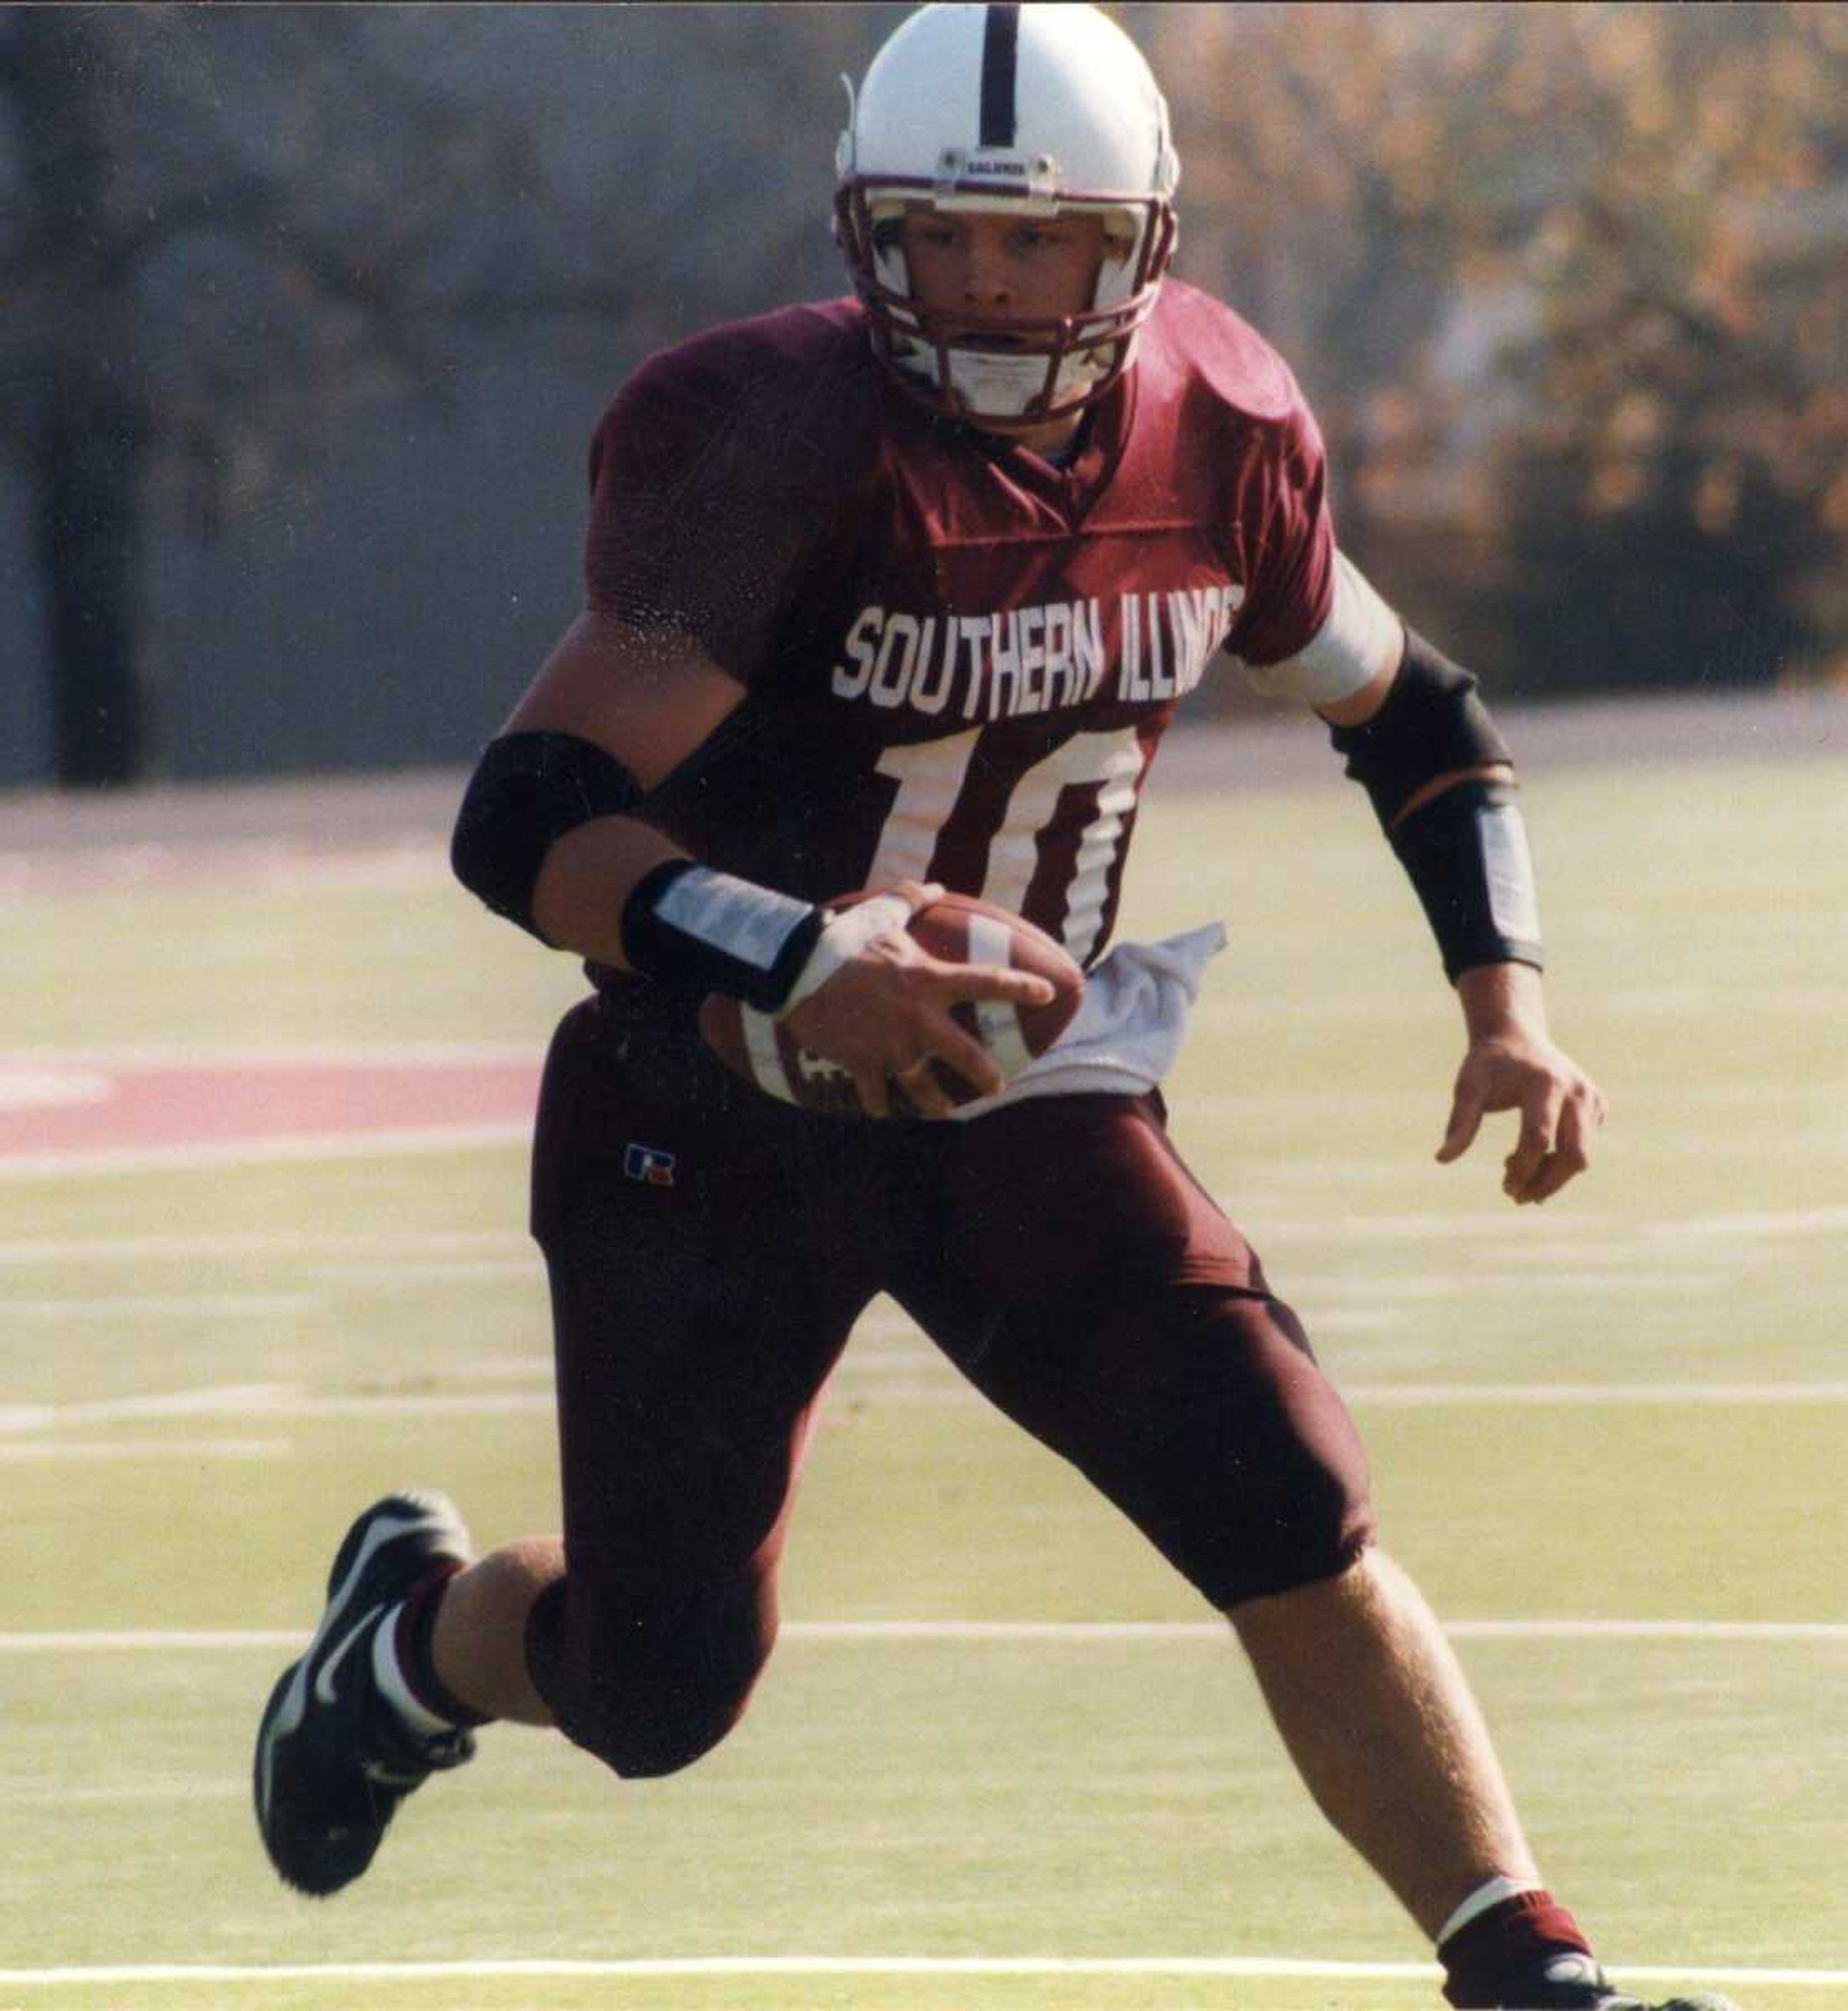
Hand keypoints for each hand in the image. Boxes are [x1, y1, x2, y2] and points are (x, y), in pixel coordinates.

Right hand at [780, 881, 1054, 1118]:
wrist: (797, 969)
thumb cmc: (843, 938)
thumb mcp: (881, 912)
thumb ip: (912, 898)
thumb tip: (936, 887)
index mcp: (929, 980)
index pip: (988, 981)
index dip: (1022, 987)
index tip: (1048, 993)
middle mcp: (917, 1018)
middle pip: (964, 1054)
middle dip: (985, 1075)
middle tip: (997, 1086)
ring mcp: (889, 1045)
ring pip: (922, 1086)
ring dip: (934, 1103)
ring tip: (944, 1111)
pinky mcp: (860, 1061)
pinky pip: (874, 1092)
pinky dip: (878, 1102)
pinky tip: (882, 1110)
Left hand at [1437, 1030, 1608, 1203]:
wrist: (1517, 1036)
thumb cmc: (1489, 1065)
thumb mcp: (1469, 1087)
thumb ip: (1459, 1122)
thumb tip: (1442, 1158)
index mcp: (1545, 1083)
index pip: (1538, 1138)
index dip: (1523, 1169)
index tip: (1506, 1187)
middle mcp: (1576, 1090)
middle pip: (1574, 1154)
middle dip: (1547, 1183)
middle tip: (1516, 1196)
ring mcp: (1591, 1098)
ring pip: (1583, 1155)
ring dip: (1552, 1176)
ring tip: (1516, 1173)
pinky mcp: (1597, 1105)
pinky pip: (1585, 1145)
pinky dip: (1560, 1160)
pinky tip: (1532, 1155)